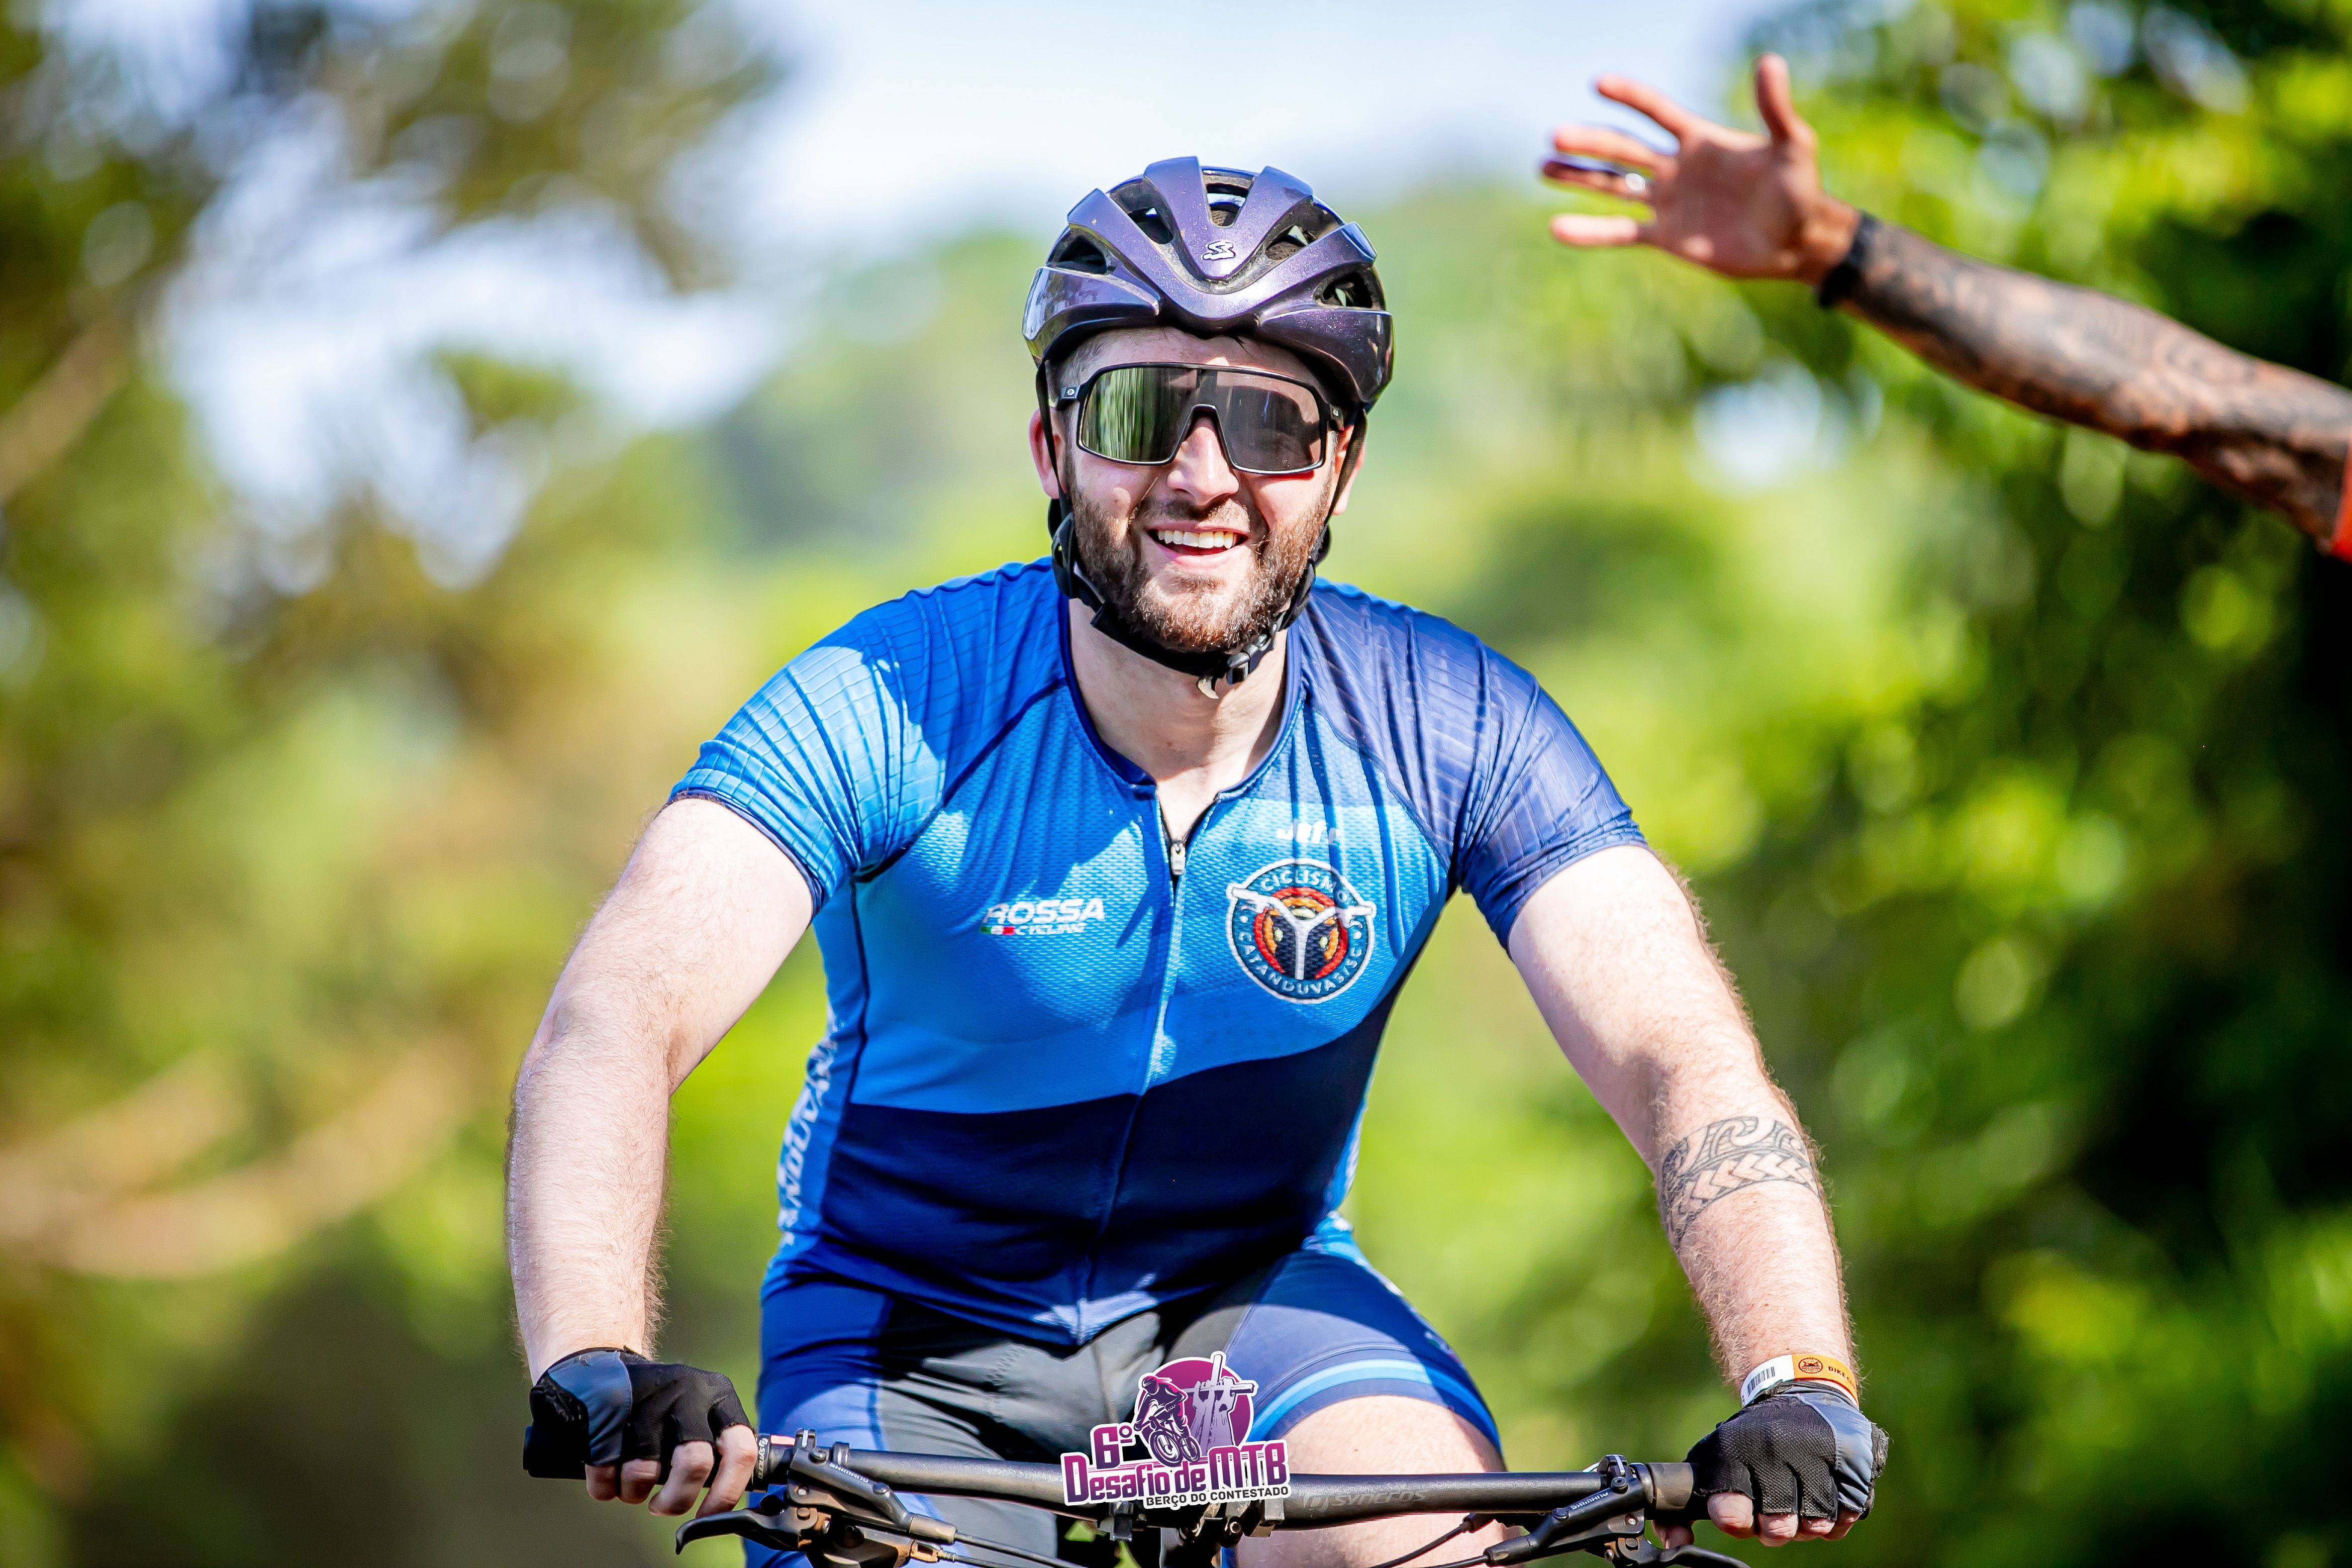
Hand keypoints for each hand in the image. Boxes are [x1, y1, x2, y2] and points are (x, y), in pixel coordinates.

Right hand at [523, 1347, 758, 1518]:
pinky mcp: (608, 1406)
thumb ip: (717, 1452)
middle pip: (694, 1463)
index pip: (741, 1450)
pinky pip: (606, 1468)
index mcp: (719, 1397)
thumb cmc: (661, 1409)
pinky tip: (608, 1475)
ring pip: (645, 1471)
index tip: (707, 1517)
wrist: (605, 1367)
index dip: (727, 1493)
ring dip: (633, 1493)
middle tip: (661, 1507)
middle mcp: (688, 1392)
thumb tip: (725, 1505)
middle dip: (675, 1500)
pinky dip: (604, 1485)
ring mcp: (648, 1396)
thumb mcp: (701, 1417)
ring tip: (631, 1486)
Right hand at [1543, 54, 1859, 287]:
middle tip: (1556, 136)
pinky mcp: (1666, 237)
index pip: (1657, 112)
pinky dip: (1590, 231)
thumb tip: (1770, 61)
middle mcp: (1677, 167)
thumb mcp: (1794, 146)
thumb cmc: (1800, 190)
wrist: (1797, 242)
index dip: (1631, 97)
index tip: (1598, 83)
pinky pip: (1621, 233)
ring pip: (1614, 187)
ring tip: (1543, 169)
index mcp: (1700, 141)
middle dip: (1591, 142)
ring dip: (1579, 178)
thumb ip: (1776, 108)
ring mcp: (1668, 203)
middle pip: (1624, 149)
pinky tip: (1558, 227)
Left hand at [1658, 1384, 1885, 1549]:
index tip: (1738, 1518)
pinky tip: (1826, 1495)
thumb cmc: (1751, 1437)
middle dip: (1775, 1528)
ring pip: (1817, 1524)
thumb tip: (1674, 1544)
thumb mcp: (1712, 1457)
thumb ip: (1689, 1502)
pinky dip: (1838, 1514)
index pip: (1732, 1510)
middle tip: (1775, 1513)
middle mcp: (1778, 1453)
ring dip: (1808, 1521)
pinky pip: (1849, 1514)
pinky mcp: (1856, 1464)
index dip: (1736, 1521)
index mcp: (1738, 1453)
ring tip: (1801, 1500)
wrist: (1802, 1390)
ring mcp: (1821, 1458)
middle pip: (1778, 1527)